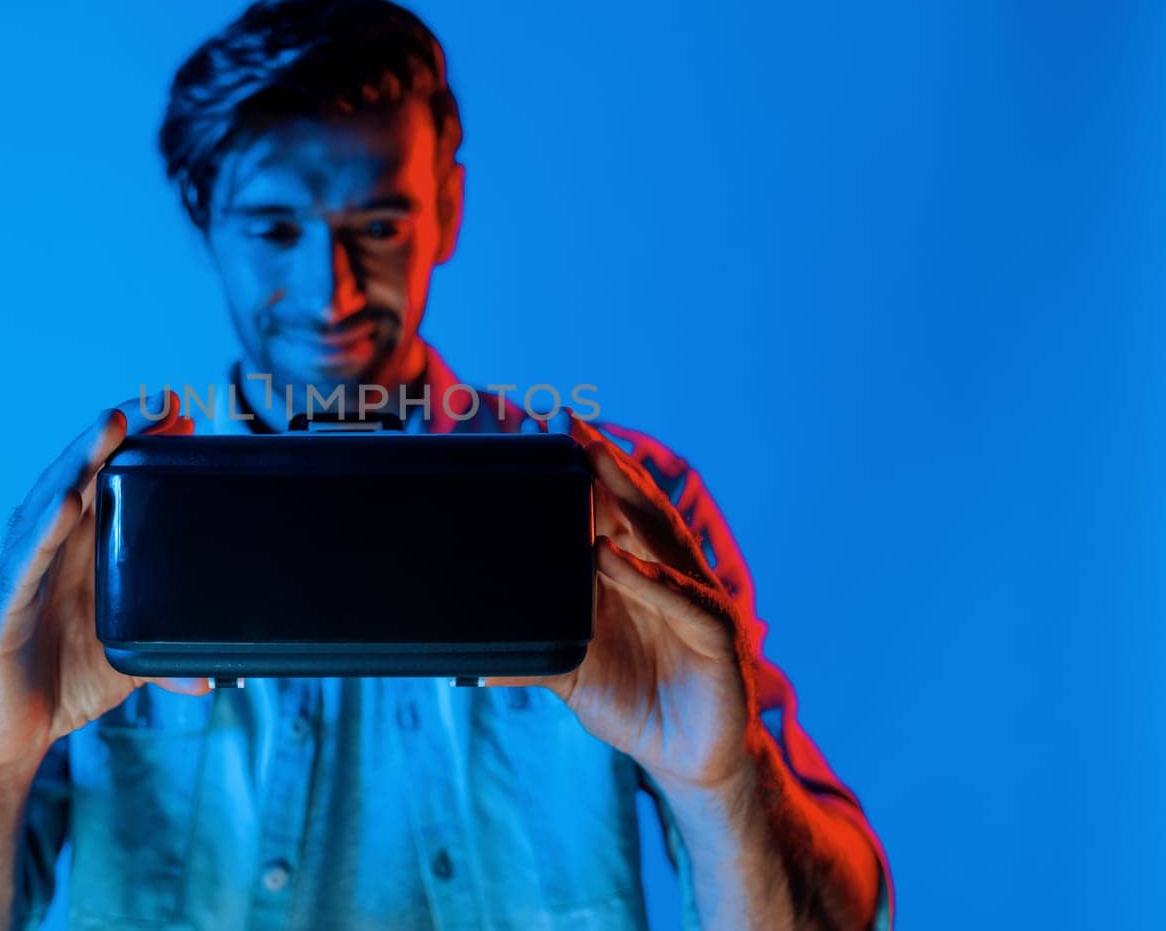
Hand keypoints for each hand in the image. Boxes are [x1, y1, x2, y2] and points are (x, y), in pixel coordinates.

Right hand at [0, 390, 209, 780]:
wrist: (4, 739)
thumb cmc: (57, 683)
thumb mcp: (126, 661)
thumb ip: (167, 655)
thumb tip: (213, 672)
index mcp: (77, 552)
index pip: (106, 481)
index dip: (138, 445)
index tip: (181, 414)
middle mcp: (46, 551)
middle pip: (80, 476)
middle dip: (118, 433)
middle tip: (162, 400)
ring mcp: (18, 575)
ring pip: (47, 504)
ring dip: (80, 461)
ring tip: (112, 424)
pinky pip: (20, 565)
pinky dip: (42, 530)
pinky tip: (65, 503)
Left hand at [494, 413, 760, 796]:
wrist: (685, 760)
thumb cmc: (633, 702)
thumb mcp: (571, 675)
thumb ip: (529, 658)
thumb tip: (471, 660)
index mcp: (633, 574)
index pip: (612, 511)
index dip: (589, 472)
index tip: (555, 433)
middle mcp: (666, 576)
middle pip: (639, 510)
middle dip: (609, 467)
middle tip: (576, 427)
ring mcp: (695, 602)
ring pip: (664, 541)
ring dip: (630, 503)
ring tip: (596, 468)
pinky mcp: (717, 638)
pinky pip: (684, 602)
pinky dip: (650, 579)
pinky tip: (616, 560)